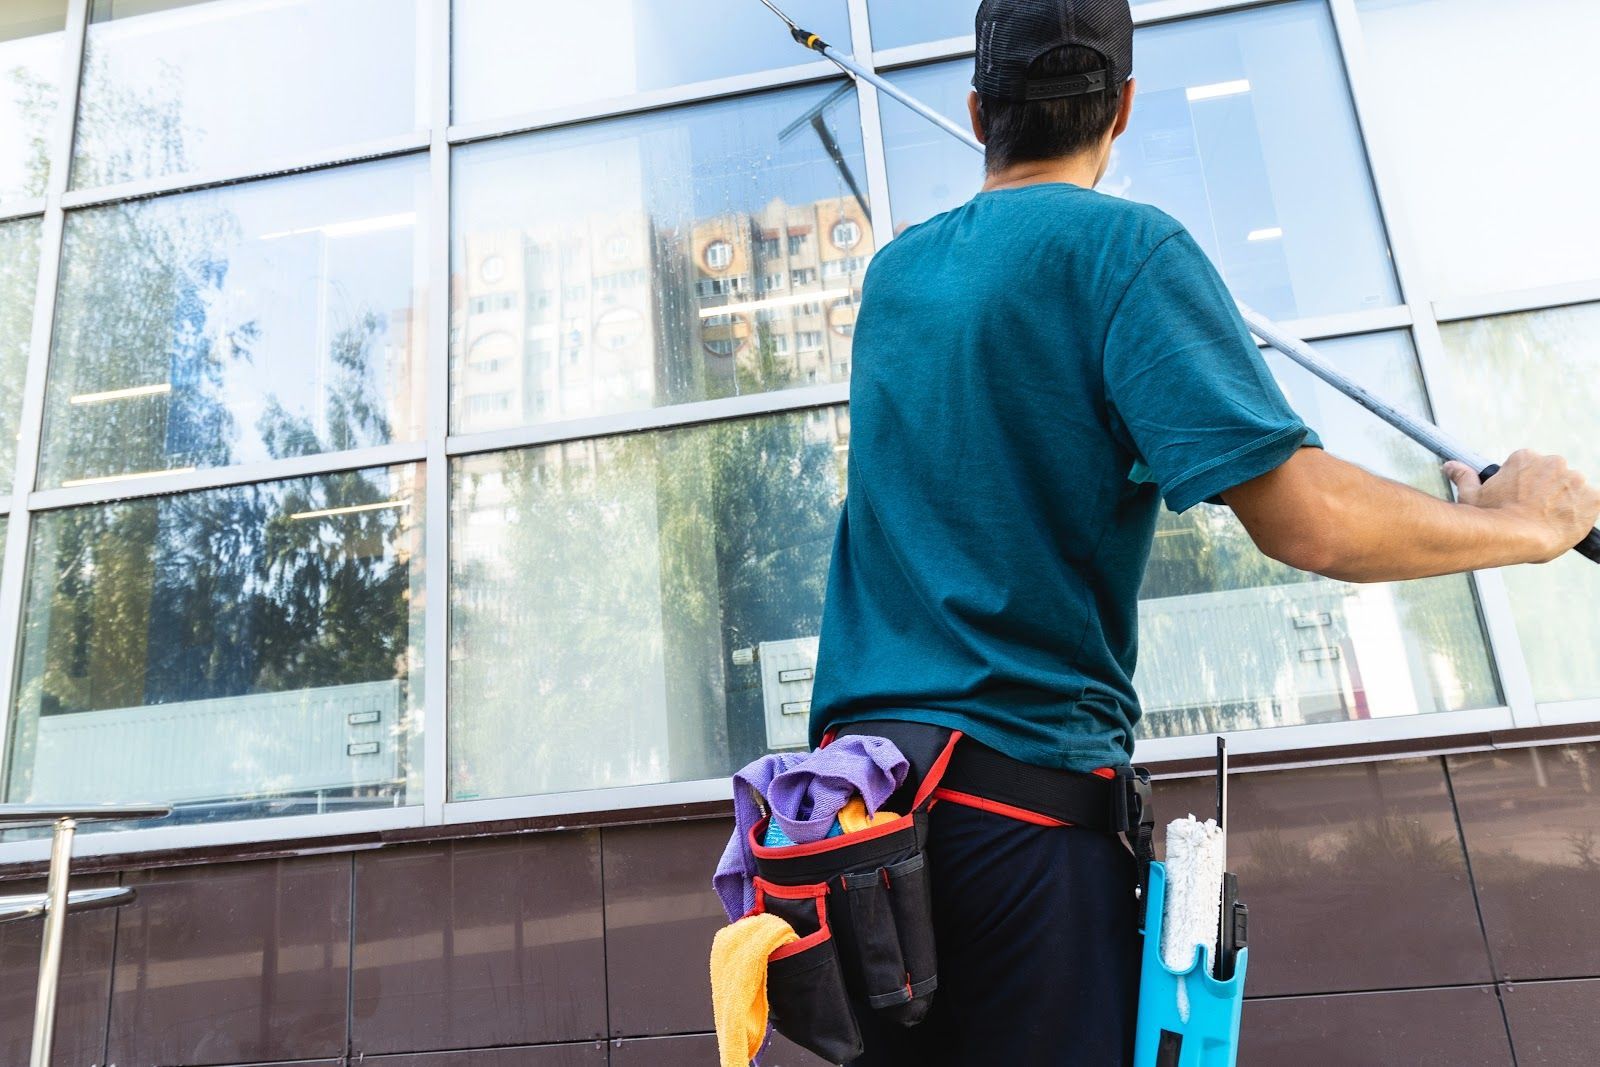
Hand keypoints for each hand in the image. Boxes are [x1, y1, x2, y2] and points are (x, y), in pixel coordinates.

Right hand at [1444, 450, 1599, 562]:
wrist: (1516, 537)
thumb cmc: (1491, 517)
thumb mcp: (1471, 495)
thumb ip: (1464, 476)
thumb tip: (1451, 466)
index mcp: (1525, 458)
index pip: (1530, 466)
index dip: (1524, 485)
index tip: (1520, 498)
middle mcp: (1553, 462)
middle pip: (1554, 475)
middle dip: (1547, 491)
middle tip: (1533, 512)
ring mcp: (1575, 480)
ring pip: (1574, 489)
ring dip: (1565, 502)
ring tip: (1549, 521)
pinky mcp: (1593, 498)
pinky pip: (1593, 503)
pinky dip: (1583, 513)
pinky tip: (1566, 524)